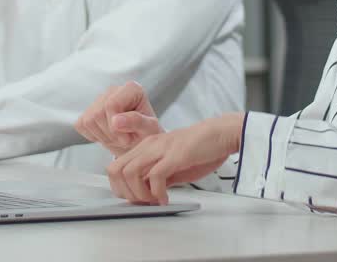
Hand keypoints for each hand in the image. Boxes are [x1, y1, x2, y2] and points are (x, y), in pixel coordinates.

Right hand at [75, 81, 163, 156]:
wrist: (138, 142)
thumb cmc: (147, 134)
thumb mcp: (150, 130)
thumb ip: (137, 122)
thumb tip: (115, 121)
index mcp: (132, 89)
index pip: (111, 105)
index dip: (116, 127)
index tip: (128, 138)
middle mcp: (113, 90)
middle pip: (98, 113)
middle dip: (110, 134)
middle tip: (124, 140)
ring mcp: (98, 99)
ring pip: (88, 120)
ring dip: (103, 137)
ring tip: (118, 138)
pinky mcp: (87, 111)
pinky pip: (81, 125)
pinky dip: (93, 136)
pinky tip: (107, 136)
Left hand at [106, 113, 244, 205]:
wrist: (221, 135)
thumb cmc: (200, 149)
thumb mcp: (172, 165)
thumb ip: (157, 177)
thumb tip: (146, 194)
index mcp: (145, 146)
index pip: (115, 167)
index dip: (121, 188)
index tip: (136, 199)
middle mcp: (148, 146)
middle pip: (115, 170)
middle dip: (125, 193)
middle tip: (142, 202)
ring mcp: (160, 149)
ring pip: (130, 172)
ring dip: (139, 193)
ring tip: (153, 201)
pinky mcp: (174, 155)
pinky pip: (155, 176)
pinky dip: (157, 193)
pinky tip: (166, 198)